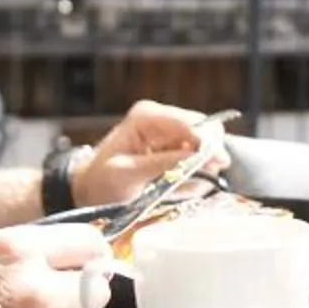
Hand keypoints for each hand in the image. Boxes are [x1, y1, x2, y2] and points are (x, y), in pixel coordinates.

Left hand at [72, 100, 223, 208]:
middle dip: (208, 154)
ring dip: (202, 167)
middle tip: (206, 177)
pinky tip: (179, 186)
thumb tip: (198, 158)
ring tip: (183, 187)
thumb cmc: (101, 182)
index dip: (207, 141)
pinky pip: (199, 157)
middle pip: (205, 128)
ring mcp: (169, 132)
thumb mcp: (128, 174)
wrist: (90, 191)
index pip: (189, 122)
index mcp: (146, 117)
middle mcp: (161, 118)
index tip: (218, 162)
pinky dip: (196, 173)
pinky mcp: (175, 147)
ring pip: (206, 144)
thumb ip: (163, 163)